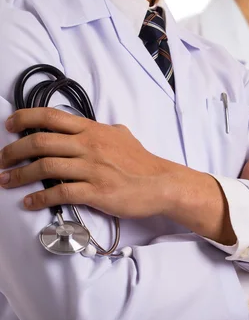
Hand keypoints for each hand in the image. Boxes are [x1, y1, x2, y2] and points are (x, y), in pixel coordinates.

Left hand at [0, 108, 177, 217]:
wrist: (162, 184)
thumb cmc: (143, 163)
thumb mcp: (123, 136)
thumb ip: (102, 130)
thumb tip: (91, 127)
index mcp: (93, 130)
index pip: (50, 117)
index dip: (24, 119)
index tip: (10, 126)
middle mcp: (89, 146)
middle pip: (40, 143)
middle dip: (12, 151)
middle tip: (2, 160)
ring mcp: (92, 169)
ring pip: (45, 168)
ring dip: (19, 175)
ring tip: (7, 181)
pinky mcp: (96, 192)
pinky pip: (60, 193)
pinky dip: (40, 198)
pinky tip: (30, 202)